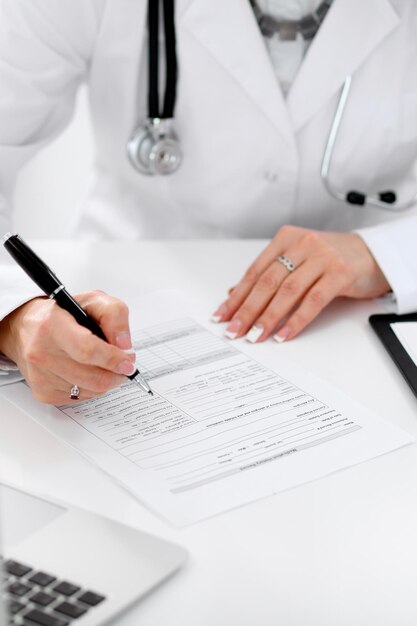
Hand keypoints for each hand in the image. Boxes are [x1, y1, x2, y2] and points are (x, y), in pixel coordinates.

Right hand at [0, 290, 135, 403]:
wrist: (26, 327)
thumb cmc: (61, 314)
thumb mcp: (92, 300)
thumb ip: (114, 315)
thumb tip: (124, 345)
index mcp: (52, 325)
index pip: (87, 350)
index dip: (112, 359)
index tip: (128, 361)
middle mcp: (41, 352)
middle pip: (92, 377)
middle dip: (116, 373)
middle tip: (124, 365)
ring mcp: (40, 375)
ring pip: (90, 390)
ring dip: (106, 380)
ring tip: (106, 365)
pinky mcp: (42, 392)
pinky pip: (79, 398)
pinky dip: (91, 388)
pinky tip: (88, 372)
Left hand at [211, 226, 390, 342]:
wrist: (373, 254)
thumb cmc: (331, 259)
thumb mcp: (297, 261)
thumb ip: (269, 275)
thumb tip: (235, 294)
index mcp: (286, 239)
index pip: (255, 271)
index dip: (237, 296)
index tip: (222, 315)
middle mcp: (302, 244)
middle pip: (267, 282)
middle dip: (247, 309)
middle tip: (234, 330)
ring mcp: (322, 257)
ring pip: (287, 291)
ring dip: (268, 317)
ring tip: (255, 336)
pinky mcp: (340, 273)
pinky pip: (313, 300)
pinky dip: (296, 320)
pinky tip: (283, 334)